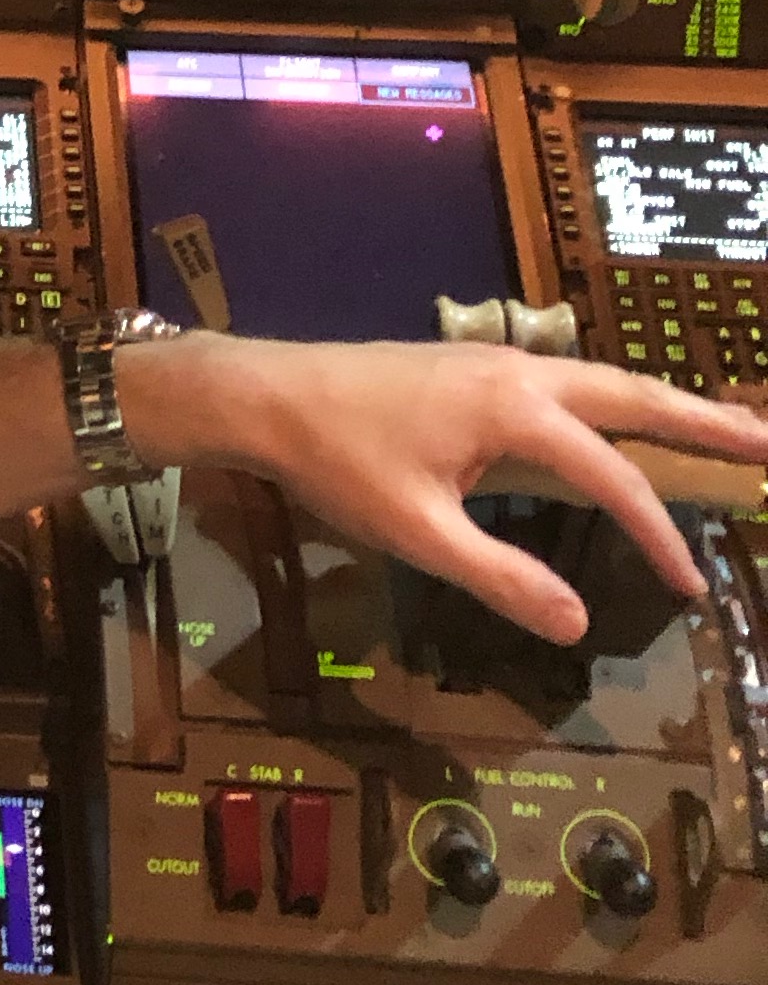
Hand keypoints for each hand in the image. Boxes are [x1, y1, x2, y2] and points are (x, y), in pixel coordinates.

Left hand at [129, 332, 758, 642]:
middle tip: (764, 443)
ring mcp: (496, 363)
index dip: (658, 535)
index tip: (692, 586)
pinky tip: (620, 418)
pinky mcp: (473, 368)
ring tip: (721, 424)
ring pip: (602, 380)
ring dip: (663, 402)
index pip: (614, 478)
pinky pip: (568, 381)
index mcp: (516, 410)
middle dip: (705, 421)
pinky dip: (614, 398)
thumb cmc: (337, 460)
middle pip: (634, 395)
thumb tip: (581, 621)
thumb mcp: (416, 532)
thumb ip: (500, 577)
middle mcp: (520, 373)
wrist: (265, 394)